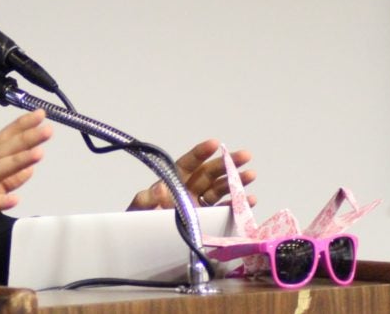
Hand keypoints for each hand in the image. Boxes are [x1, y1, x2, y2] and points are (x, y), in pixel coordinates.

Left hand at [127, 139, 256, 209]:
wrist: (142, 245)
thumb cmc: (139, 222)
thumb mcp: (138, 209)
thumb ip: (145, 199)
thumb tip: (159, 188)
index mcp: (174, 182)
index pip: (188, 164)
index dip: (201, 153)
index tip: (214, 144)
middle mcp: (189, 190)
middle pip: (209, 174)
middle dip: (226, 163)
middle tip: (245, 155)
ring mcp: (199, 205)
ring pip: (220, 189)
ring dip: (236, 181)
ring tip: (251, 174)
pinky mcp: (207, 220)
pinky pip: (224, 210)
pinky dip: (237, 205)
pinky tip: (250, 200)